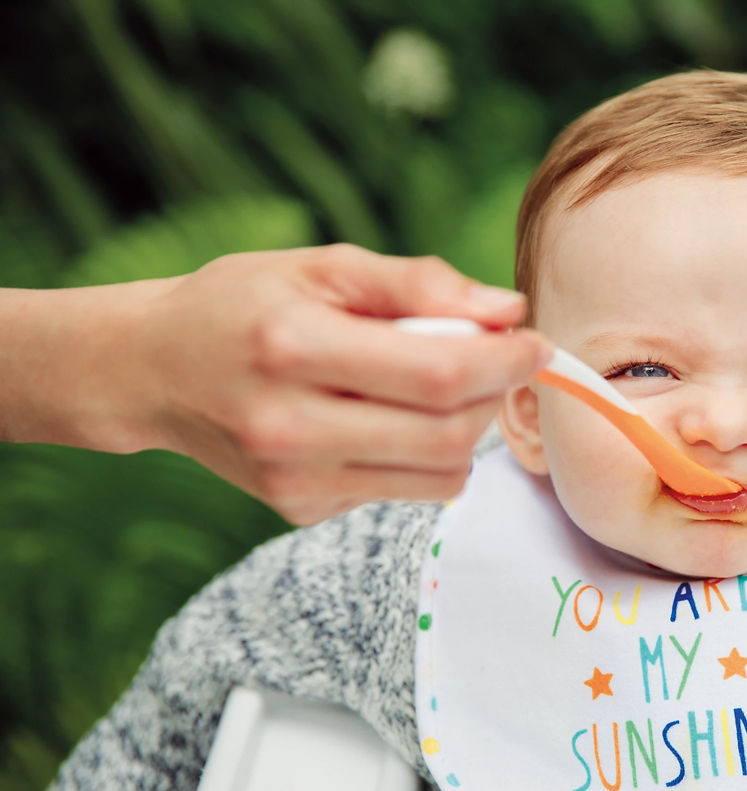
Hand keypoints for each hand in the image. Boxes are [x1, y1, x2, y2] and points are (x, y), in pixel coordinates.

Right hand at [0, 245, 549, 523]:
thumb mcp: (324, 266)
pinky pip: (402, 491)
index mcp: (292, 348)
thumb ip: (419, 283)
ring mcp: (294, 480)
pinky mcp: (300, 509)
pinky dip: (420, 457)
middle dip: (492, 397)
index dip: (503, 362)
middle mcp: (289, 427)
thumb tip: (507, 310)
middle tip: (493, 362)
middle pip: (446, 435)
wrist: (154, 370)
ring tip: (436, 389)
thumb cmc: (245, 303)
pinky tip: (380, 420)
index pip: (437, 375)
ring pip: (438, 476)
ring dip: (465, 432)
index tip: (534, 342)